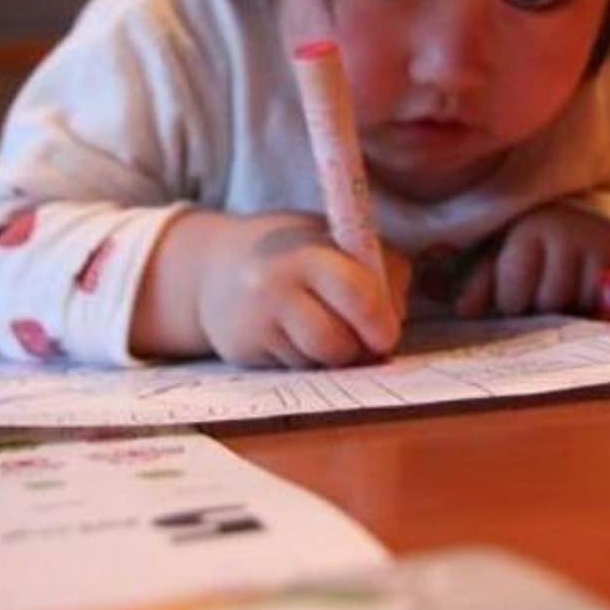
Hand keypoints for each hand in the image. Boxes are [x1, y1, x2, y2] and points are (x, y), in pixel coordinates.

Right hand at [133, 208, 410, 367]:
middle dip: (359, 349)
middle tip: (365, 340)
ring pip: (318, 363)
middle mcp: (276, 285)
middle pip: (337, 344)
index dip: (381, 322)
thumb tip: (395, 319)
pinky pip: (295, 371)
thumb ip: (377, 269)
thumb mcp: (335, 239)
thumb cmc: (294, 249)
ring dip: (333, 357)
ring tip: (326, 330)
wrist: (214, 264)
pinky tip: (294, 335)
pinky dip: (307, 360)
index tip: (387, 332)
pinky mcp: (243, 351)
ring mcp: (256, 321)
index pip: (359, 295)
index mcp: (309, 250)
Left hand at [453, 206, 609, 318]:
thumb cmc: (535, 240)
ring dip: (575, 310)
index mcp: (528, 229)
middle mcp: (567, 232)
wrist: (587, 215)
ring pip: (584, 305)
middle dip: (544, 308)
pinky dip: (601, 310)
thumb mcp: (502, 252)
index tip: (516, 298)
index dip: (512, 303)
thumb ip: (481, 282)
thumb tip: (464, 311)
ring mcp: (601, 245)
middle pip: (551, 301)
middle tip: (544, 298)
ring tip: (568, 296)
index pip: (514, 291)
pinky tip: (591, 301)